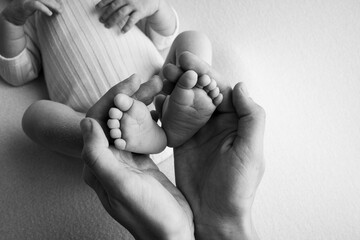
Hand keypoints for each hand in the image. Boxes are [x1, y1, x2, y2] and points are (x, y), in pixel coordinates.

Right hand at [2, 0, 61, 24]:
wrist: (13, 14)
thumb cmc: (28, 8)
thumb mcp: (38, 3)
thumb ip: (47, 3)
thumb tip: (59, 5)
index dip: (55, 0)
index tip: (61, 3)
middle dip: (55, 2)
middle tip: (61, 9)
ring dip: (52, 5)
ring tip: (59, 11)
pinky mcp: (24, 4)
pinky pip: (35, 4)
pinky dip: (44, 8)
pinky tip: (50, 13)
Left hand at [83, 74, 193, 239]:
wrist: (172, 232)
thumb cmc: (149, 215)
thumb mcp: (122, 187)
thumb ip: (99, 156)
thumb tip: (85, 123)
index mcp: (98, 165)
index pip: (98, 121)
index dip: (113, 99)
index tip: (132, 82)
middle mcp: (108, 160)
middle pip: (115, 119)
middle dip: (131, 98)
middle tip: (151, 81)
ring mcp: (125, 160)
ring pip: (129, 124)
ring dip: (141, 105)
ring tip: (159, 89)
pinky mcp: (140, 162)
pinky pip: (142, 134)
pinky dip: (150, 119)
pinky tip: (161, 110)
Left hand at [96, 0, 159, 31]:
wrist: (153, 0)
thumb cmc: (138, 0)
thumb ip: (119, 0)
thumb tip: (108, 5)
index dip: (103, 3)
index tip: (96, 8)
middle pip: (114, 7)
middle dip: (106, 14)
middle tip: (101, 20)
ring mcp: (134, 6)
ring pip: (121, 13)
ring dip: (113, 20)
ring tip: (107, 26)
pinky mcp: (140, 12)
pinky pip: (132, 20)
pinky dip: (127, 26)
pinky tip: (122, 31)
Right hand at [161, 53, 264, 239]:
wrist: (214, 215)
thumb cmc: (237, 187)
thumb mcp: (250, 152)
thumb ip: (251, 117)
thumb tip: (241, 86)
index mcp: (235, 121)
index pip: (220, 89)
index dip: (205, 72)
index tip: (189, 59)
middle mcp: (217, 123)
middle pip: (200, 92)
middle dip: (186, 76)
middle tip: (170, 65)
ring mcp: (198, 131)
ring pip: (185, 102)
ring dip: (174, 88)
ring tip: (161, 77)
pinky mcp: (182, 142)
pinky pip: (172, 120)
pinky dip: (164, 108)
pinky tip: (156, 98)